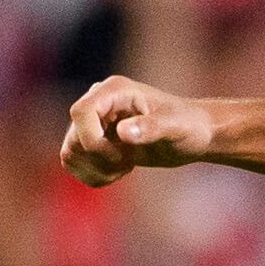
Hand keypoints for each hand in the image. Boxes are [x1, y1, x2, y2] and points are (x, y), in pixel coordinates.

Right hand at [61, 76, 214, 186]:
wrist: (193, 136)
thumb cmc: (189, 126)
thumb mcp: (176, 127)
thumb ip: (151, 128)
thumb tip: (122, 132)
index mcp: (115, 90)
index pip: (80, 112)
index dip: (91, 139)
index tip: (119, 155)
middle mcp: (99, 102)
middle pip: (73, 137)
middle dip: (99, 158)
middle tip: (127, 162)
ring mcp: (94, 122)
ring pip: (71, 152)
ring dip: (96, 169)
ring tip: (125, 167)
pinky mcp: (94, 140)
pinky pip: (74, 163)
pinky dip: (93, 175)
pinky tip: (119, 172)